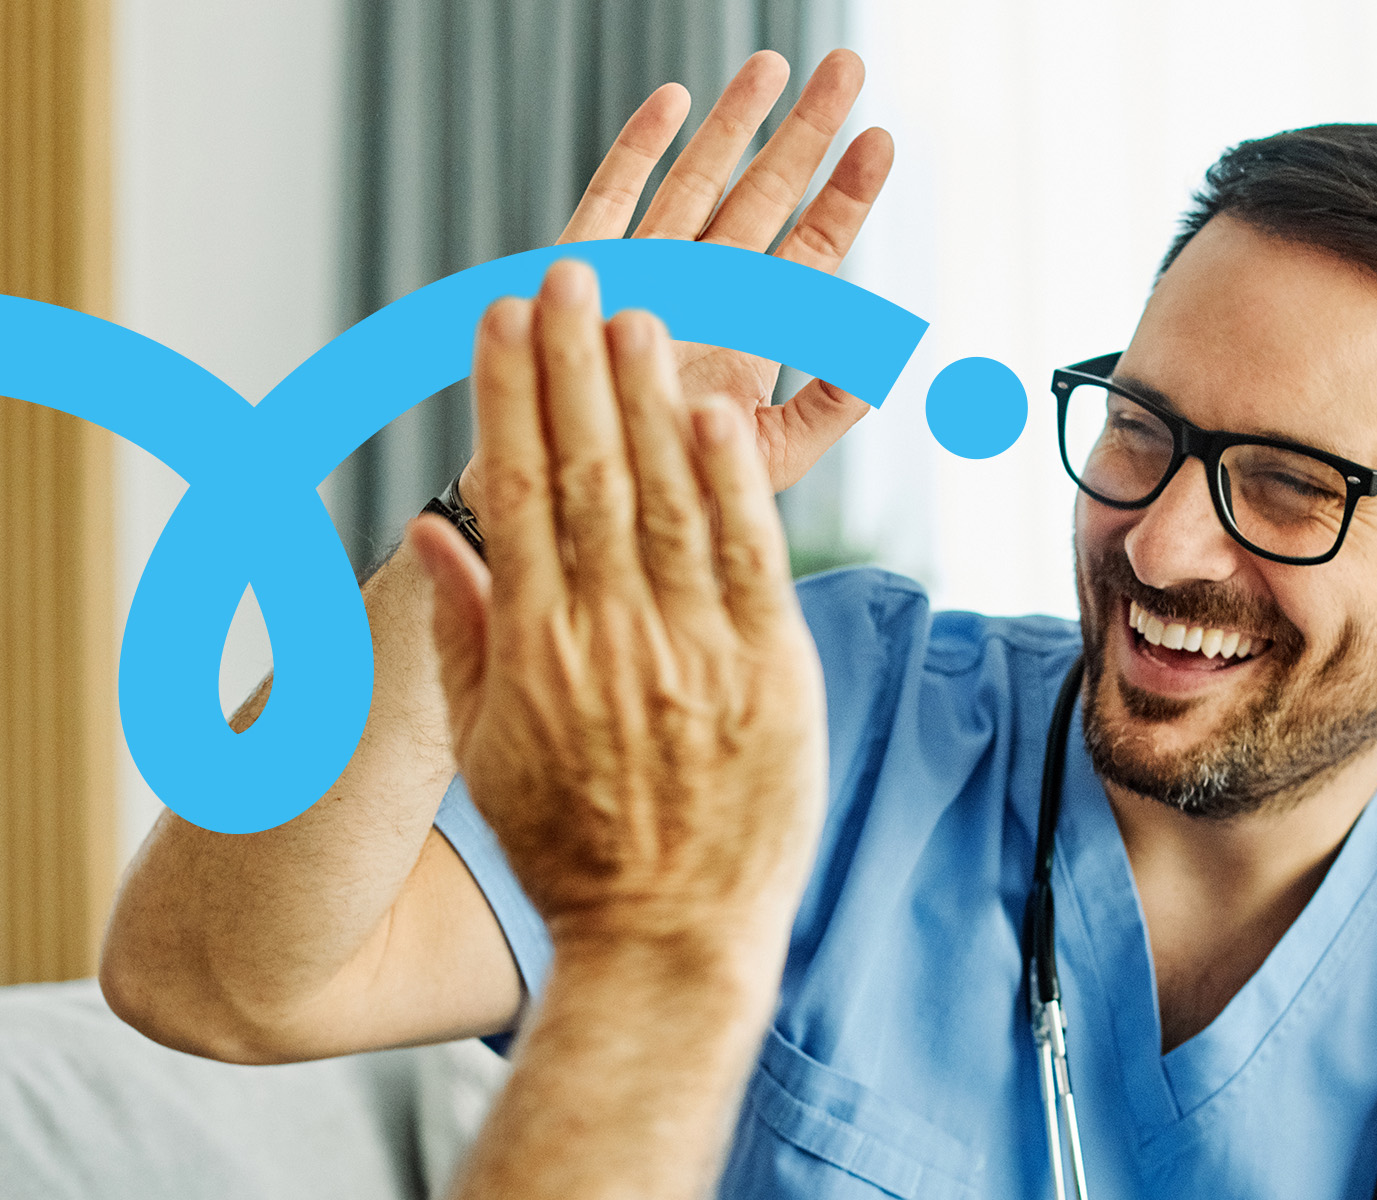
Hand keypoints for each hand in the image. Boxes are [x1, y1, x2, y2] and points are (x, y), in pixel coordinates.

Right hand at [409, 260, 827, 962]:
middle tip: (568, 276)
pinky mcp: (771, 673)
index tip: (497, 320)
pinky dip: (734, 483)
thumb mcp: (489, 751)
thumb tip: (433, 535)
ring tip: (641, 312)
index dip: (506, 397)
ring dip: (651, 400)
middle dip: (575, 367)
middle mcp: (608, 638)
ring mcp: (693, 654)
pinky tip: (719, 411)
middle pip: (587, 476)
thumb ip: (463, 638)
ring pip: (667, 501)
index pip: (512, 495)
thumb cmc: (573, 847)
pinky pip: (751, 561)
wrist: (668, 940)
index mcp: (533, 650)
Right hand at [458, 48, 892, 513]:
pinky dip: (641, 148)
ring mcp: (648, 276)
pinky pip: (613, 198)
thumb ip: (829, 406)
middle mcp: (708, 293)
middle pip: (769, 196)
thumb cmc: (674, 492)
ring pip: (699, 183)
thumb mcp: (770, 458)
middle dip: (807, 131)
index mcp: (755, 332)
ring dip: (735, 123)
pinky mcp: (585, 274)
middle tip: (849, 66)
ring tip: (774, 65)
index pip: (814, 249)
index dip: (847, 195)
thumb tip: (886, 352)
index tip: (881, 141)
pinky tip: (675, 100)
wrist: (579, 509)